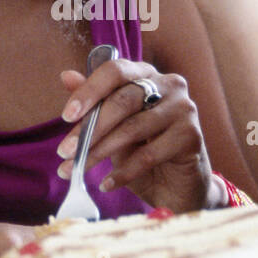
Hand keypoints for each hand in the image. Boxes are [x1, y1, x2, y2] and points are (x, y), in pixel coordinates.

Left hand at [56, 59, 222, 213]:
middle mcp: (169, 85)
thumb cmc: (143, 150)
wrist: (177, 186)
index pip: (115, 71)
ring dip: (100, 152)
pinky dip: (123, 172)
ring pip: (133, 128)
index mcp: (147, 74)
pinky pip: (149, 154)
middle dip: (90, 129)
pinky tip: (106, 184)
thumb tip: (66, 76)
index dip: (89, 91)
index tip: (66, 116)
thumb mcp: (113, 127)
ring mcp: (184, 109)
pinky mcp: (191, 136)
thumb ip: (94, 103)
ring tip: (78, 170)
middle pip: (123, 100)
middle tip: (65, 152)